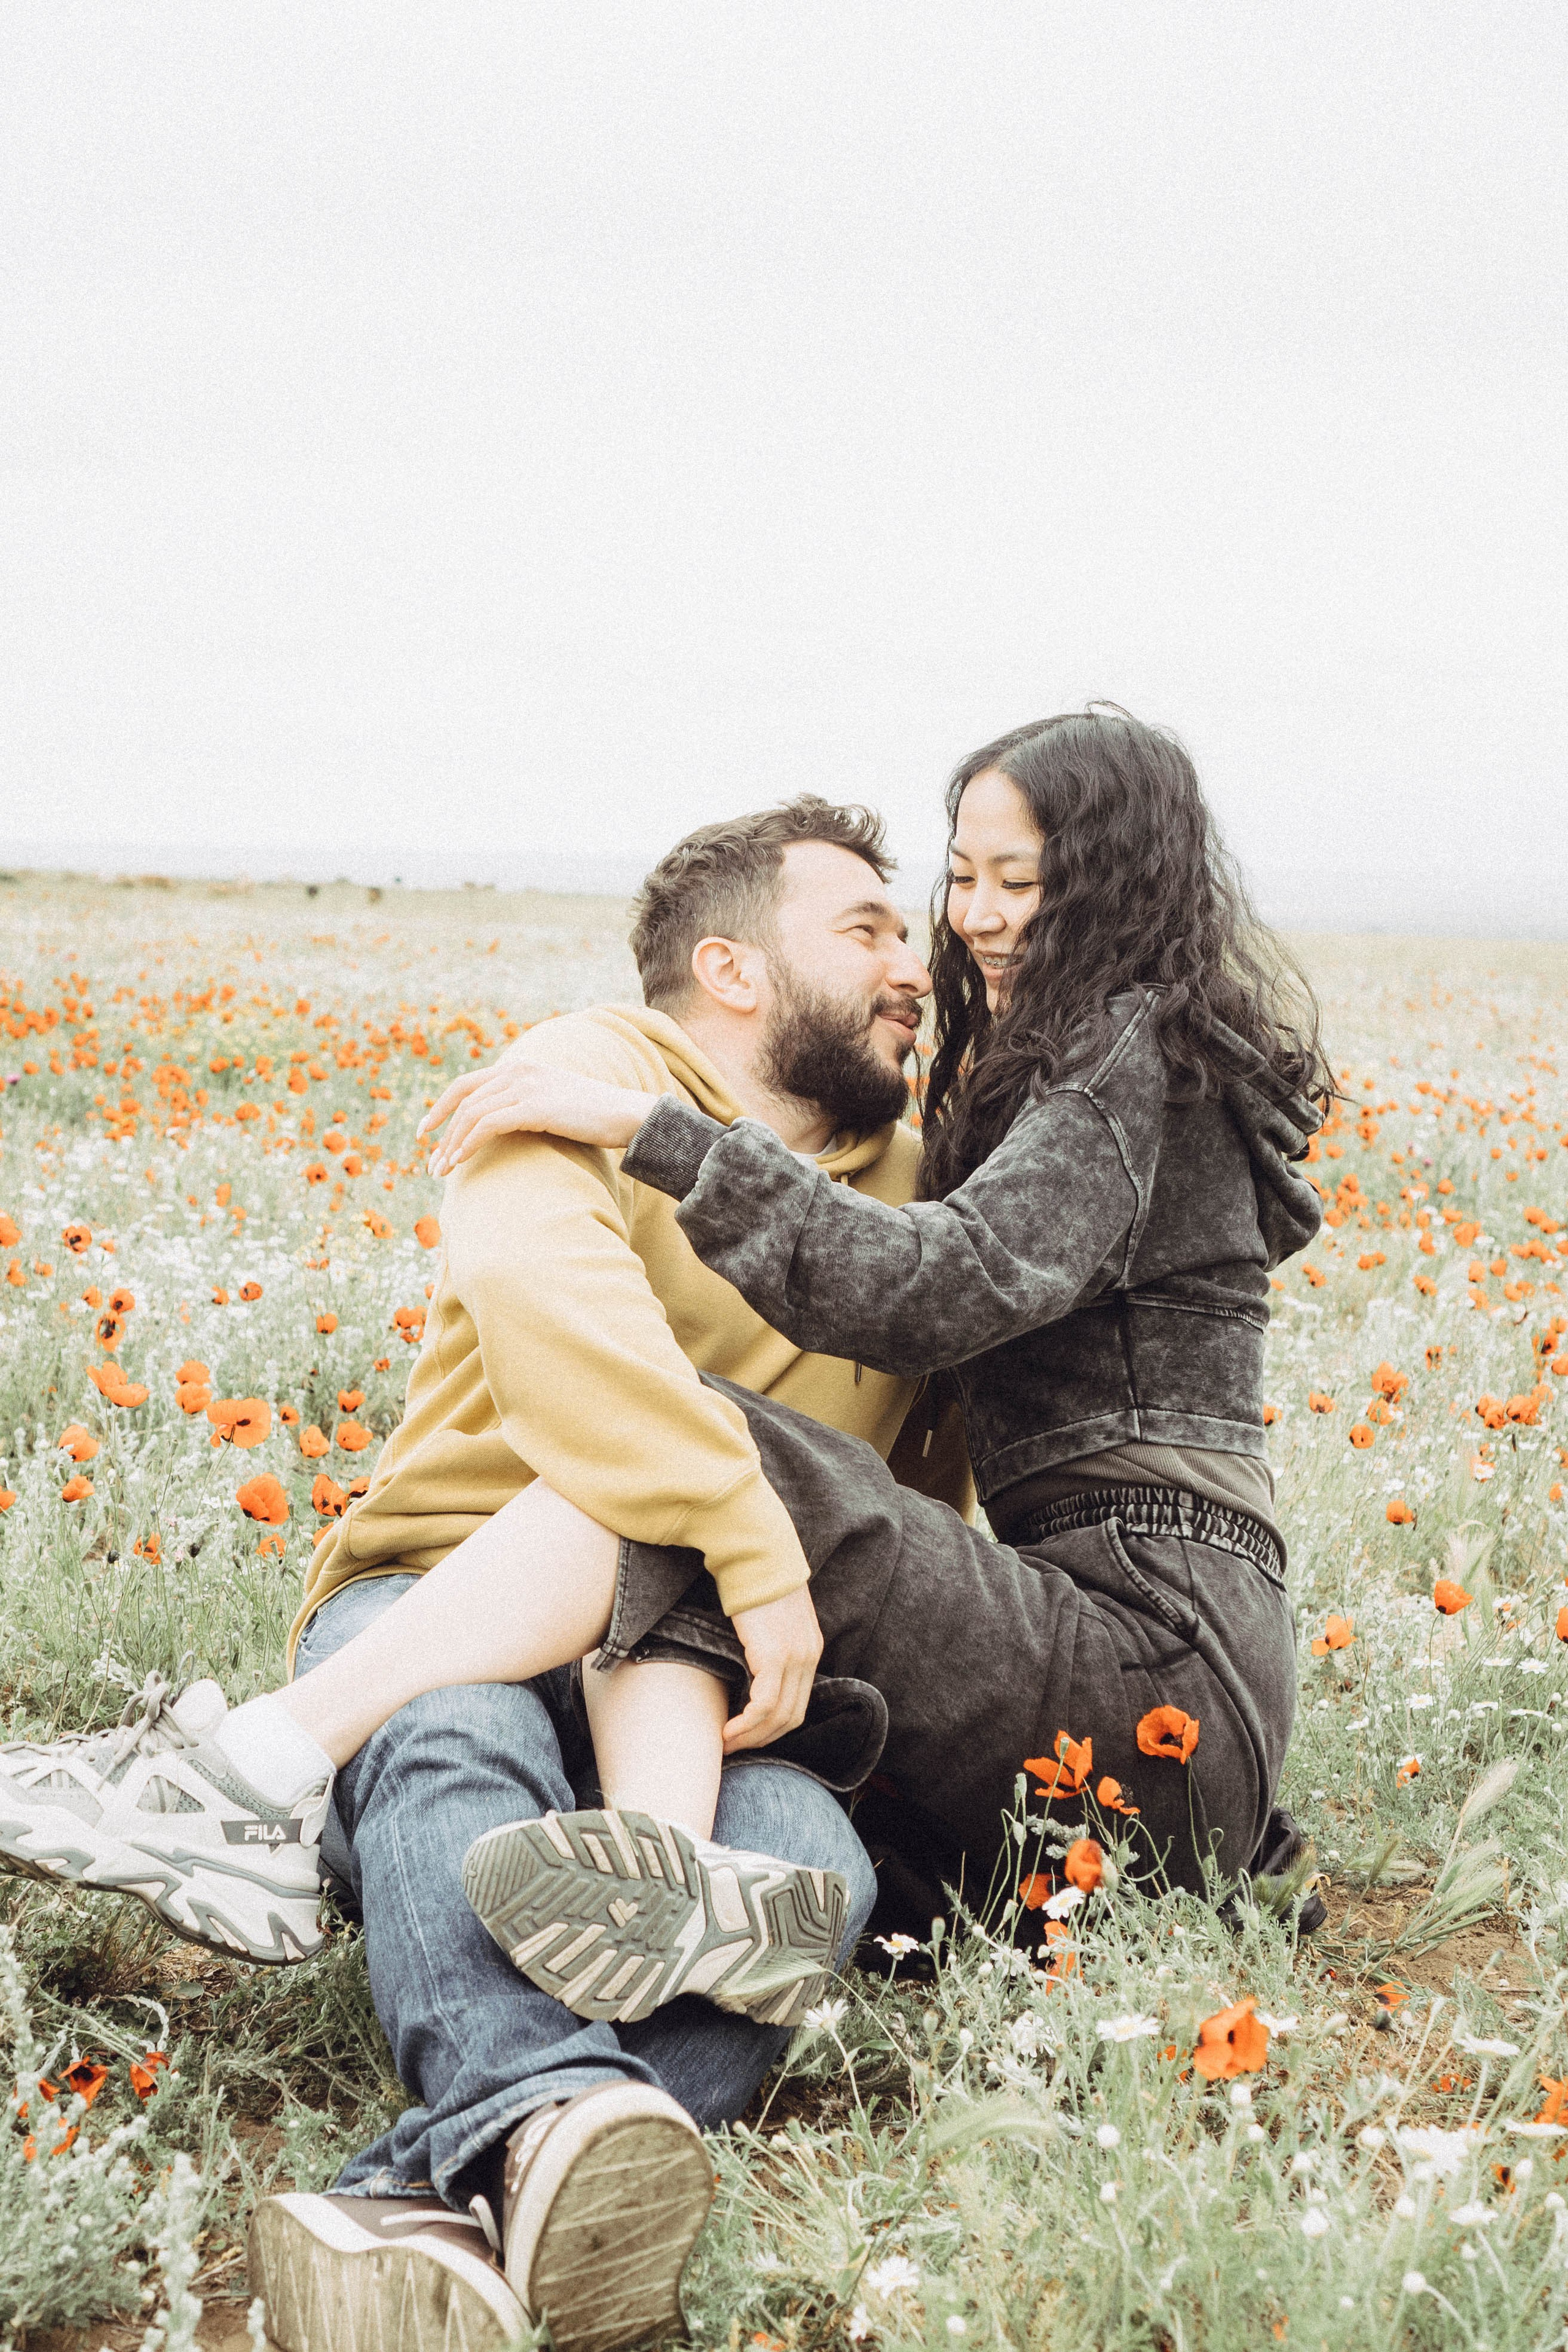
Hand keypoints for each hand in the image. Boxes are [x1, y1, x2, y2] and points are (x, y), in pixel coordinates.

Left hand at [417, 1059, 653, 1174]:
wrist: (627, 1114)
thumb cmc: (593, 1117)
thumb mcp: (552, 1103)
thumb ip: (525, 1105)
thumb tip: (500, 1127)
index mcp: (519, 1067)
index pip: (466, 1084)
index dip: (440, 1108)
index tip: (426, 1132)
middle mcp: (518, 1070)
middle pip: (463, 1099)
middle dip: (441, 1132)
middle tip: (430, 1162)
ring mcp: (526, 1086)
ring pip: (472, 1113)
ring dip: (452, 1144)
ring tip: (442, 1171)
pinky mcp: (534, 1106)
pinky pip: (488, 1124)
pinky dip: (469, 1143)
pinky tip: (460, 1162)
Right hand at [722, 1583, 823, 1752]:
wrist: (756, 1552)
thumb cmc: (756, 1581)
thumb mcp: (774, 1618)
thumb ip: (772, 1643)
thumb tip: (752, 1668)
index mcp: (810, 1649)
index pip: (799, 1703)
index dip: (774, 1727)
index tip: (748, 1736)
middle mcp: (808, 1657)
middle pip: (791, 1717)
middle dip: (762, 1739)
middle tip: (734, 1748)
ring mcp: (794, 1658)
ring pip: (777, 1717)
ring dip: (751, 1738)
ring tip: (727, 1744)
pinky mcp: (774, 1656)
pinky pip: (763, 1705)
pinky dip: (746, 1724)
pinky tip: (728, 1730)